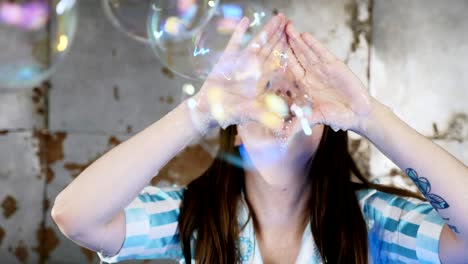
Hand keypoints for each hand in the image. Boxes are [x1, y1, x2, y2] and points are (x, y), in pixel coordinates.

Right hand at [190, 14, 288, 131]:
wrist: (208, 110)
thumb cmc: (228, 113)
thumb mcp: (248, 113)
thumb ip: (264, 116)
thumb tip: (280, 126)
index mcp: (262, 80)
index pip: (278, 61)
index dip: (286, 49)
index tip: (296, 38)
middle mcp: (253, 69)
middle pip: (270, 48)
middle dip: (280, 35)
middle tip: (289, 22)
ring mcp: (240, 63)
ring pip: (257, 43)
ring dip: (266, 30)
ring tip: (277, 17)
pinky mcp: (226, 60)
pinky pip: (234, 43)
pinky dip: (239, 32)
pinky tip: (246, 20)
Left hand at [285, 23, 373, 132]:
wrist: (358, 113)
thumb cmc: (337, 117)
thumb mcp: (313, 119)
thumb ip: (297, 124)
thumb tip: (281, 137)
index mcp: (303, 86)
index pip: (288, 70)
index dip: (280, 60)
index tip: (268, 51)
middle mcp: (311, 75)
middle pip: (296, 56)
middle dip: (286, 44)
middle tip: (275, 31)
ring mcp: (322, 69)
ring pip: (306, 51)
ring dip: (297, 40)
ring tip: (287, 27)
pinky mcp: (334, 64)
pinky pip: (321, 52)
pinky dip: (313, 44)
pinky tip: (305, 35)